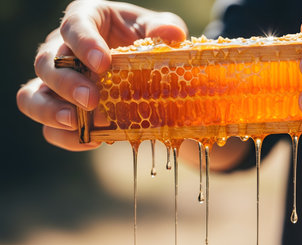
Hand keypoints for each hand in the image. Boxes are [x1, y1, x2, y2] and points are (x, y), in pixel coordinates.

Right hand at [16, 0, 186, 150]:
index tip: (103, 63)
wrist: (139, 63)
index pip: (74, 25)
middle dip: (67, 83)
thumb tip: (171, 33)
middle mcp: (62, 48)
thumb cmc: (142, 37)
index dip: (84, 44)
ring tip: (76, 122)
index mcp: (86, 20)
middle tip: (92, 99)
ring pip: (32, 96)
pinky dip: (65, 137)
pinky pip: (49, 127)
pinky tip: (90, 140)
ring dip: (51, 112)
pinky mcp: (60, 109)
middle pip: (47, 63)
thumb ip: (162, 28)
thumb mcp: (156, 28)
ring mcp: (56, 81)